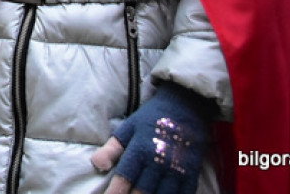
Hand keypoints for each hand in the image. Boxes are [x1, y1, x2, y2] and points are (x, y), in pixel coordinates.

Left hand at [91, 82, 212, 193]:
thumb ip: (112, 148)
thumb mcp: (129, 127)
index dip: (115, 193)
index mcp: (140, 149)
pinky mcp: (192, 172)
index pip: (124, 178)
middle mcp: (158, 161)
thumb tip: (97, 165)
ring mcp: (177, 169)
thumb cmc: (152, 117)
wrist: (185, 104)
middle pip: (142, 192)